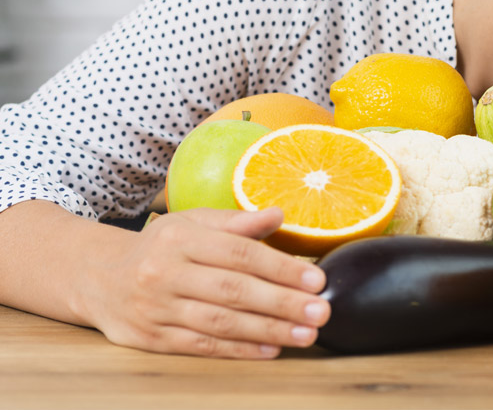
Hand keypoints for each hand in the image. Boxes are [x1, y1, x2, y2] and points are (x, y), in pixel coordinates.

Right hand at [78, 207, 329, 358]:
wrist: (99, 278)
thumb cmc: (161, 247)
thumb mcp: (192, 223)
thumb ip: (236, 222)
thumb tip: (279, 214)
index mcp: (180, 238)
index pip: (240, 253)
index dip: (281, 268)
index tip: (317, 280)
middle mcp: (165, 272)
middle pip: (233, 291)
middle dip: (282, 303)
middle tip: (320, 312)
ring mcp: (156, 308)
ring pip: (220, 322)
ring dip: (268, 331)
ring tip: (306, 335)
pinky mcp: (151, 338)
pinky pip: (202, 345)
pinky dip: (239, 350)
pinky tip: (271, 350)